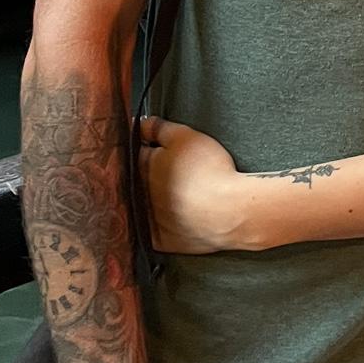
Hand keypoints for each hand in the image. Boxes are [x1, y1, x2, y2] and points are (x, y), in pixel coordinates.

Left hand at [137, 116, 238, 254]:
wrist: (228, 212)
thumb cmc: (209, 171)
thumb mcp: (185, 136)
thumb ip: (158, 128)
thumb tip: (137, 123)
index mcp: (143, 166)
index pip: (135, 152)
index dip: (147, 147)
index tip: (157, 147)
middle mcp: (138, 193)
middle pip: (137, 178)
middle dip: (148, 173)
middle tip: (174, 171)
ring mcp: (146, 218)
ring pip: (143, 204)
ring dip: (153, 198)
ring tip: (179, 193)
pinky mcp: (158, 239)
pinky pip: (154, 230)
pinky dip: (161, 223)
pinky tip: (176, 216)